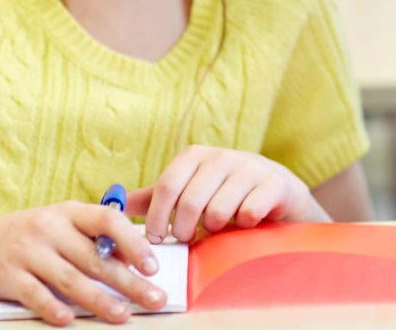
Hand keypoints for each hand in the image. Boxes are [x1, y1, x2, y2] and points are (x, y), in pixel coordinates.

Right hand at [0, 203, 164, 325]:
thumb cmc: (28, 235)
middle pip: (96, 258)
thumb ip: (94, 236)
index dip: (134, 243)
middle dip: (129, 282)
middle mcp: (49, 228)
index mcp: (69, 212)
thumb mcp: (61, 224)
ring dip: (100, 300)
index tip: (153, 267)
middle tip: (155, 299)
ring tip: (123, 315)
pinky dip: (52, 308)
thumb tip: (135, 256)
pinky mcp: (7, 276)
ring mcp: (27, 252)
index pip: (109, 221)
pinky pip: (34, 294)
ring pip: (71, 279)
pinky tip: (68, 320)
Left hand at [128, 145, 323, 243]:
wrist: (279, 192)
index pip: (167, 186)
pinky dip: (244, 226)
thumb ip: (156, 199)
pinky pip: (249, 213)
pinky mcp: (275, 183)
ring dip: (215, 229)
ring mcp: (251, 168)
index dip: (158, 217)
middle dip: (185, 229)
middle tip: (188, 239)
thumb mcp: (190, 192)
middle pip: (190, 201)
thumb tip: (116, 204)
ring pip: (219, 210)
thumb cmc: (226, 195)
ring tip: (219, 229)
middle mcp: (223, 156)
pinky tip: (246, 224)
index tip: (158, 239)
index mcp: (196, 155)